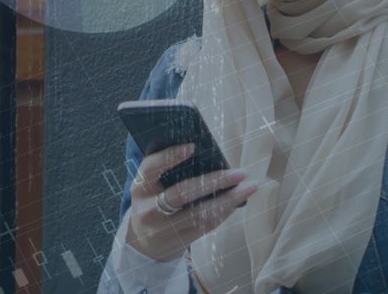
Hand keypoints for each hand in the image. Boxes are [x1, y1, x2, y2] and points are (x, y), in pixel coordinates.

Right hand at [125, 143, 257, 261]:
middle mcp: (148, 209)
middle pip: (182, 193)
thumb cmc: (153, 201)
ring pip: (199, 213)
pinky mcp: (178, 241)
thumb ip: (167, 171)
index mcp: (139, 188)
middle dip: (214, 181)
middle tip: (240, 172)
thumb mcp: (150, 186)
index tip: (192, 147)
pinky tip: (237, 202)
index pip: (150, 168)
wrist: (143, 241)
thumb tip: (205, 155)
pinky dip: (223, 212)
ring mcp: (163, 228)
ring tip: (248, 187)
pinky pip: (205, 226)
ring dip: (228, 200)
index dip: (170, 157)